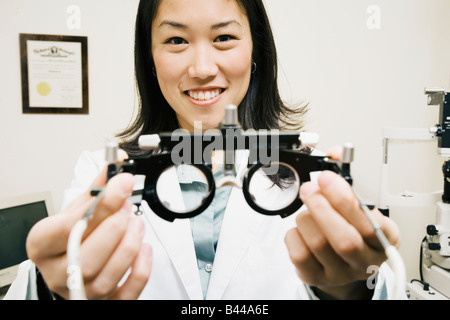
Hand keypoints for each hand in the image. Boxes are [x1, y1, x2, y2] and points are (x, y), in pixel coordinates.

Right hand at [26, 157, 152, 299]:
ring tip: (137, 223)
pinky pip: (125, 294)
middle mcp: (58, 272)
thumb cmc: (71, 235)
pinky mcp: (105, 302)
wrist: (70, 261)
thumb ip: (96, 187)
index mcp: (43, 245)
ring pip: (105, 277)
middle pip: (86, 257)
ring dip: (129, 245)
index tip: (121, 184)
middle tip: (128, 207)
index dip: (98, 205)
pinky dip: (140, 269)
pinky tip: (145, 248)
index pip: (65, 228)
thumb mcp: (77, 208)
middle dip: (115, 227)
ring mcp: (80, 291)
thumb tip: (117, 162)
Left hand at [284, 150, 399, 299]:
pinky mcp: (316, 277)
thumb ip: (347, 178)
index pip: (369, 223)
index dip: (345, 199)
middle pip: (344, 239)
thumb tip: (335, 152)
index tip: (328, 178)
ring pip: (318, 244)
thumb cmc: (352, 228)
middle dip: (322, 207)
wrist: (343, 262)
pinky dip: (294, 235)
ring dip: (306, 218)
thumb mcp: (359, 205)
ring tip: (307, 209)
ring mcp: (340, 272)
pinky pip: (299, 255)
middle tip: (310, 188)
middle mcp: (364, 260)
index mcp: (383, 239)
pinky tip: (301, 229)